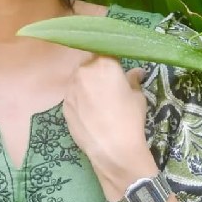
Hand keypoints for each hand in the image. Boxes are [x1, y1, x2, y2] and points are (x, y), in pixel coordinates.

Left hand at [63, 56, 156, 197]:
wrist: (113, 150)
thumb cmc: (130, 119)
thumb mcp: (138, 97)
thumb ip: (133, 80)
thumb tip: (136, 73)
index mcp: (103, 64)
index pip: (105, 51)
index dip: (110, 59)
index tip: (115, 66)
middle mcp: (83, 72)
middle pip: (88, 64)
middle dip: (96, 70)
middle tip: (107, 84)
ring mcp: (70, 89)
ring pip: (78, 80)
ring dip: (86, 85)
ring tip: (98, 100)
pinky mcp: (63, 106)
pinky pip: (72, 96)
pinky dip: (80, 100)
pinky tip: (90, 112)